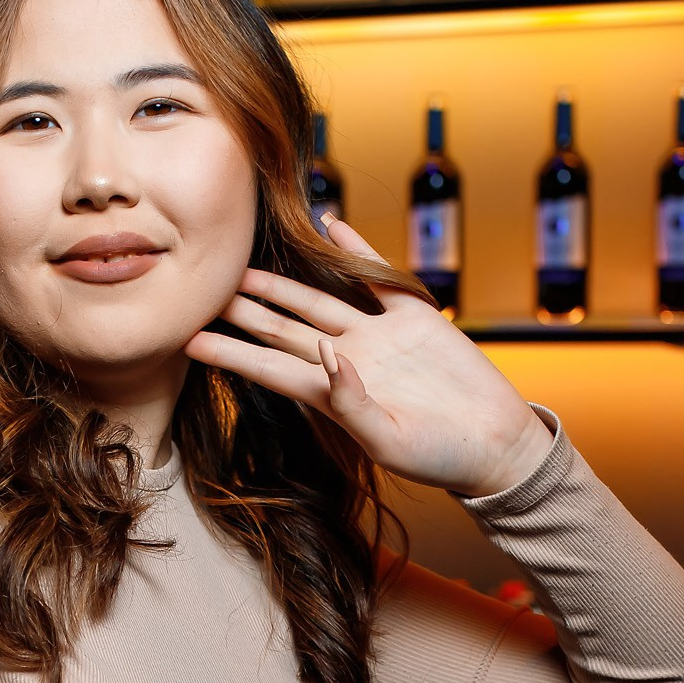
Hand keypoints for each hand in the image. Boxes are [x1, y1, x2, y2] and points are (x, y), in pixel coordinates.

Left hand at [184, 214, 553, 499]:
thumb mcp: (388, 440)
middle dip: (243, 311)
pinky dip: (354, 250)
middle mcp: (347, 360)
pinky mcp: (413, 318)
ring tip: (246, 265)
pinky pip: (376, 277)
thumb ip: (350, 402)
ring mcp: (378, 337)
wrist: (494, 444)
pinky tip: (330, 226)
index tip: (189, 341)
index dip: (229, 354)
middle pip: (283, 329)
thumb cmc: (439, 456)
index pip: (268, 367)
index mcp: (332, 394)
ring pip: (319, 300)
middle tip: (204, 289)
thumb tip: (324, 355)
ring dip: (283, 282)